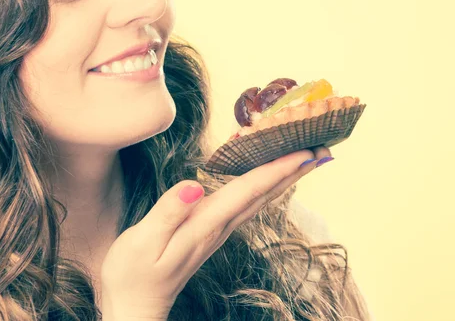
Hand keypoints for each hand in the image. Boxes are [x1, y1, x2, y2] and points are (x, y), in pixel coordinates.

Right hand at [100, 146, 331, 319]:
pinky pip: (247, 204)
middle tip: (321, 149)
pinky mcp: (212, 232)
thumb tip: (194, 185)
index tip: (304, 152)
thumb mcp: (142, 243)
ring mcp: (218, 231)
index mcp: (206, 225)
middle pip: (264, 194)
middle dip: (292, 171)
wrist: (135, 307)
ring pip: (259, 199)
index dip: (276, 170)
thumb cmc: (133, 275)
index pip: (249, 191)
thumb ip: (168, 213)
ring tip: (305, 160)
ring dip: (283, 179)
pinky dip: (263, 187)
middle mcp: (220, 227)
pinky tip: (268, 179)